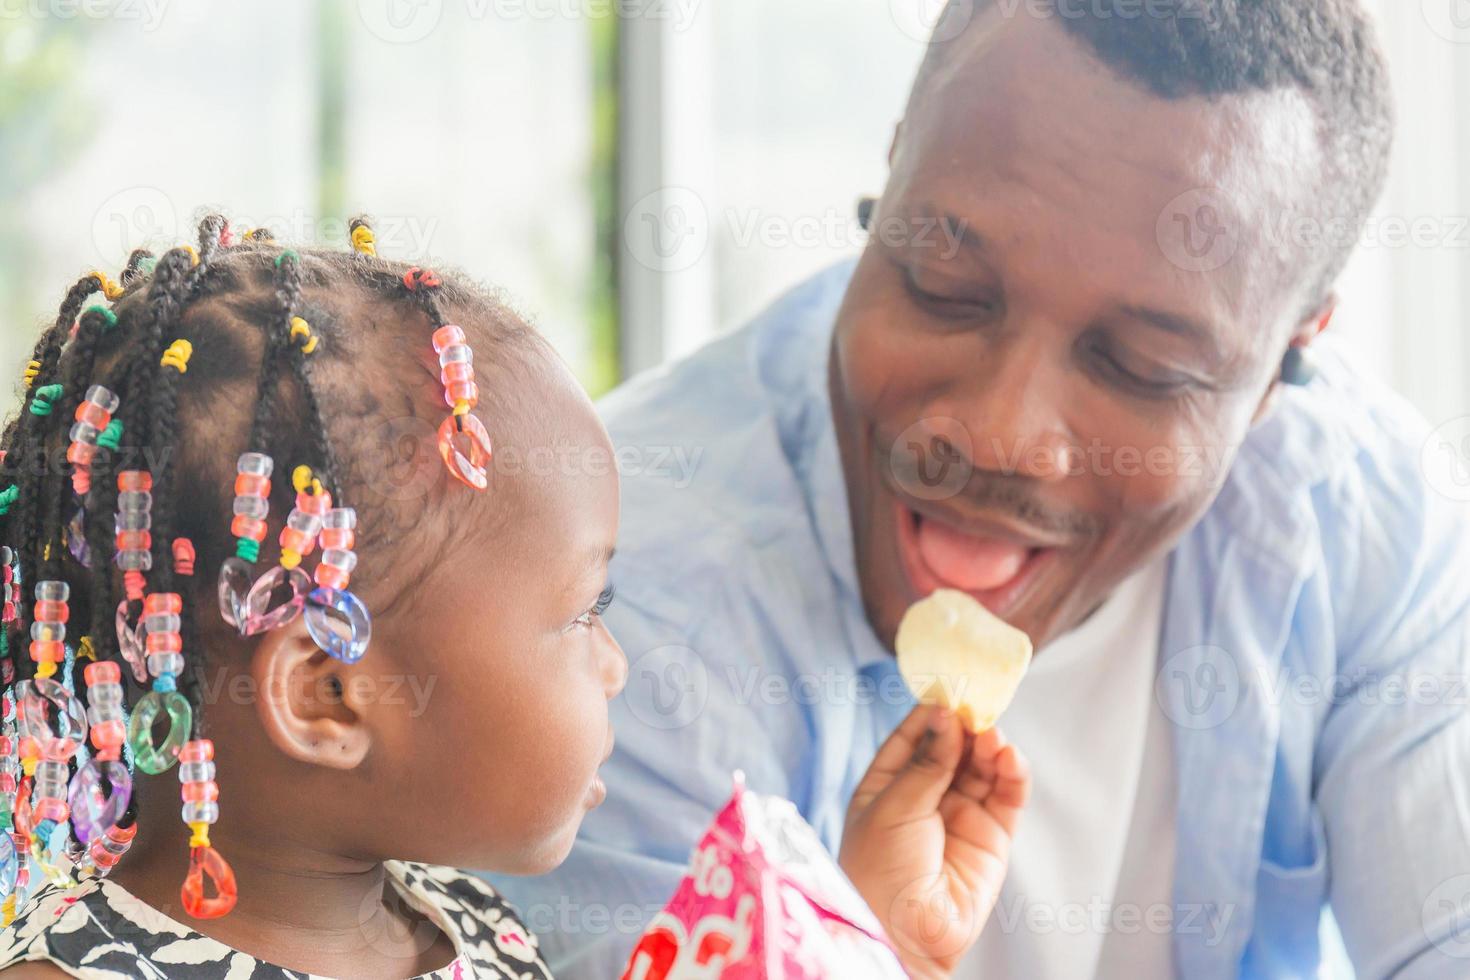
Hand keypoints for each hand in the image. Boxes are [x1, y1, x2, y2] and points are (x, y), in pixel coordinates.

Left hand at [839, 704, 1029, 979]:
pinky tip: (1008, 756)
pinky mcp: (991, 838)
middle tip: (979, 706)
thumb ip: (926, 761)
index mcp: (887, 786)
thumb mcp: (893, 806)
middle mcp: (924, 799)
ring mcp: (959, 817)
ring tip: (992, 736)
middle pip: (953, 749)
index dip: (932, 713)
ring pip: (982, 768)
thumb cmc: (879, 871)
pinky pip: (1006, 797)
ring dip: (990, 747)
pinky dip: (1012, 774)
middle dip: (967, 726)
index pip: (913, 737)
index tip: (950, 689)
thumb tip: (946, 714)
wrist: (902, 935)